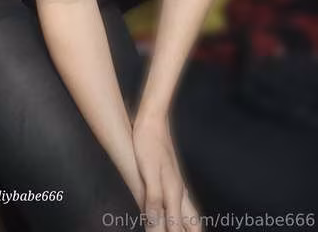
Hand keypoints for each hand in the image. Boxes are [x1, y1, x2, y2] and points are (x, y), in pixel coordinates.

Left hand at [132, 115, 201, 231]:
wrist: (152, 120)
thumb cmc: (149, 144)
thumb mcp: (149, 172)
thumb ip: (154, 199)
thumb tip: (156, 225)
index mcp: (174, 192)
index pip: (181, 226)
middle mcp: (179, 190)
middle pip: (193, 223)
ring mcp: (176, 184)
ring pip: (188, 213)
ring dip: (186, 227)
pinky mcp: (170, 177)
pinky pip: (180, 203)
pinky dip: (180, 216)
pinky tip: (171, 213)